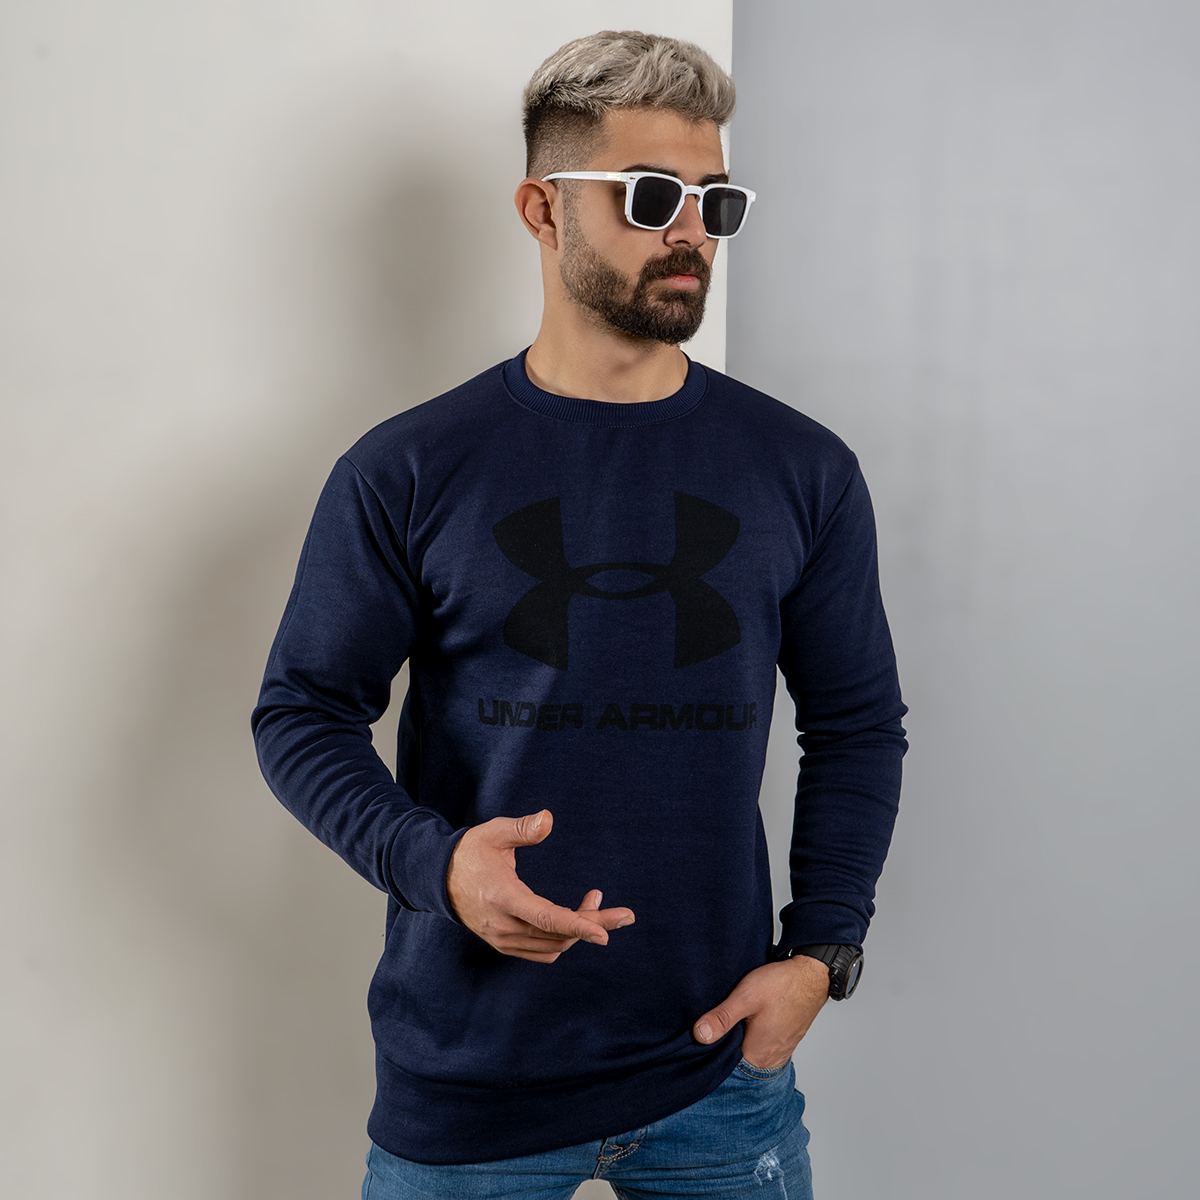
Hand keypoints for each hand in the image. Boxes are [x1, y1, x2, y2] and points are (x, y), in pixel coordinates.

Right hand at [446, 809, 634, 962]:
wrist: (438, 878)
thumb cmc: (470, 851)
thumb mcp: (493, 832)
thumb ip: (522, 828)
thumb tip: (549, 819)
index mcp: (502, 897)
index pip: (546, 918)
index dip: (578, 925)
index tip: (605, 933)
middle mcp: (503, 926)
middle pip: (558, 935)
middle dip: (594, 924)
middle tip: (625, 915)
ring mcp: (503, 939)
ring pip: (553, 946)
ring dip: (580, 929)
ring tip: (596, 901)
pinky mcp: (505, 944)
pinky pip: (543, 951)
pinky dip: (563, 938)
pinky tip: (575, 917)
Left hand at [692, 955, 829, 1068]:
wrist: (812, 975)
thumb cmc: (782, 985)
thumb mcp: (746, 997)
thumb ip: (722, 1018)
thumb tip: (699, 1035)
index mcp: (758, 1056)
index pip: (725, 1063)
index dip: (711, 1048)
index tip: (704, 1031)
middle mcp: (770, 1059)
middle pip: (737, 1057)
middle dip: (725, 1041)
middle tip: (718, 1019)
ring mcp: (779, 1051)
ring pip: (749, 1049)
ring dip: (740, 1036)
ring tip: (735, 1017)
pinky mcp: (784, 1040)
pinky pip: (761, 1043)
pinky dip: (752, 1033)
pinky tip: (748, 1017)